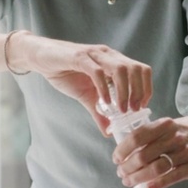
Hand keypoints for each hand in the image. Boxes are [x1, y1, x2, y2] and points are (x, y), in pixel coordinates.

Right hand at [11, 32, 151, 129]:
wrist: (41, 58)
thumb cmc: (65, 72)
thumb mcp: (86, 96)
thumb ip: (99, 111)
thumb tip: (109, 132)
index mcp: (114, 61)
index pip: (141, 69)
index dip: (146, 88)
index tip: (142, 106)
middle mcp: (108, 55)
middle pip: (135, 69)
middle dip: (139, 91)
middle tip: (134, 110)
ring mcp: (95, 55)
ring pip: (121, 69)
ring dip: (125, 91)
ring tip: (121, 109)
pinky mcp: (80, 57)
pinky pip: (98, 72)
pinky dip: (104, 88)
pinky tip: (104, 102)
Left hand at [113, 112, 187, 187]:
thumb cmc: (178, 132)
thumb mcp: (164, 125)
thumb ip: (147, 136)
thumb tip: (123, 155)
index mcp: (164, 124)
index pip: (137, 137)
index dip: (122, 150)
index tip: (116, 158)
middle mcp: (175, 137)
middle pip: (144, 155)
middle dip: (127, 167)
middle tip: (121, 173)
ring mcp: (185, 152)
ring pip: (156, 168)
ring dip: (138, 177)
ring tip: (129, 181)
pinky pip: (173, 177)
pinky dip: (158, 184)